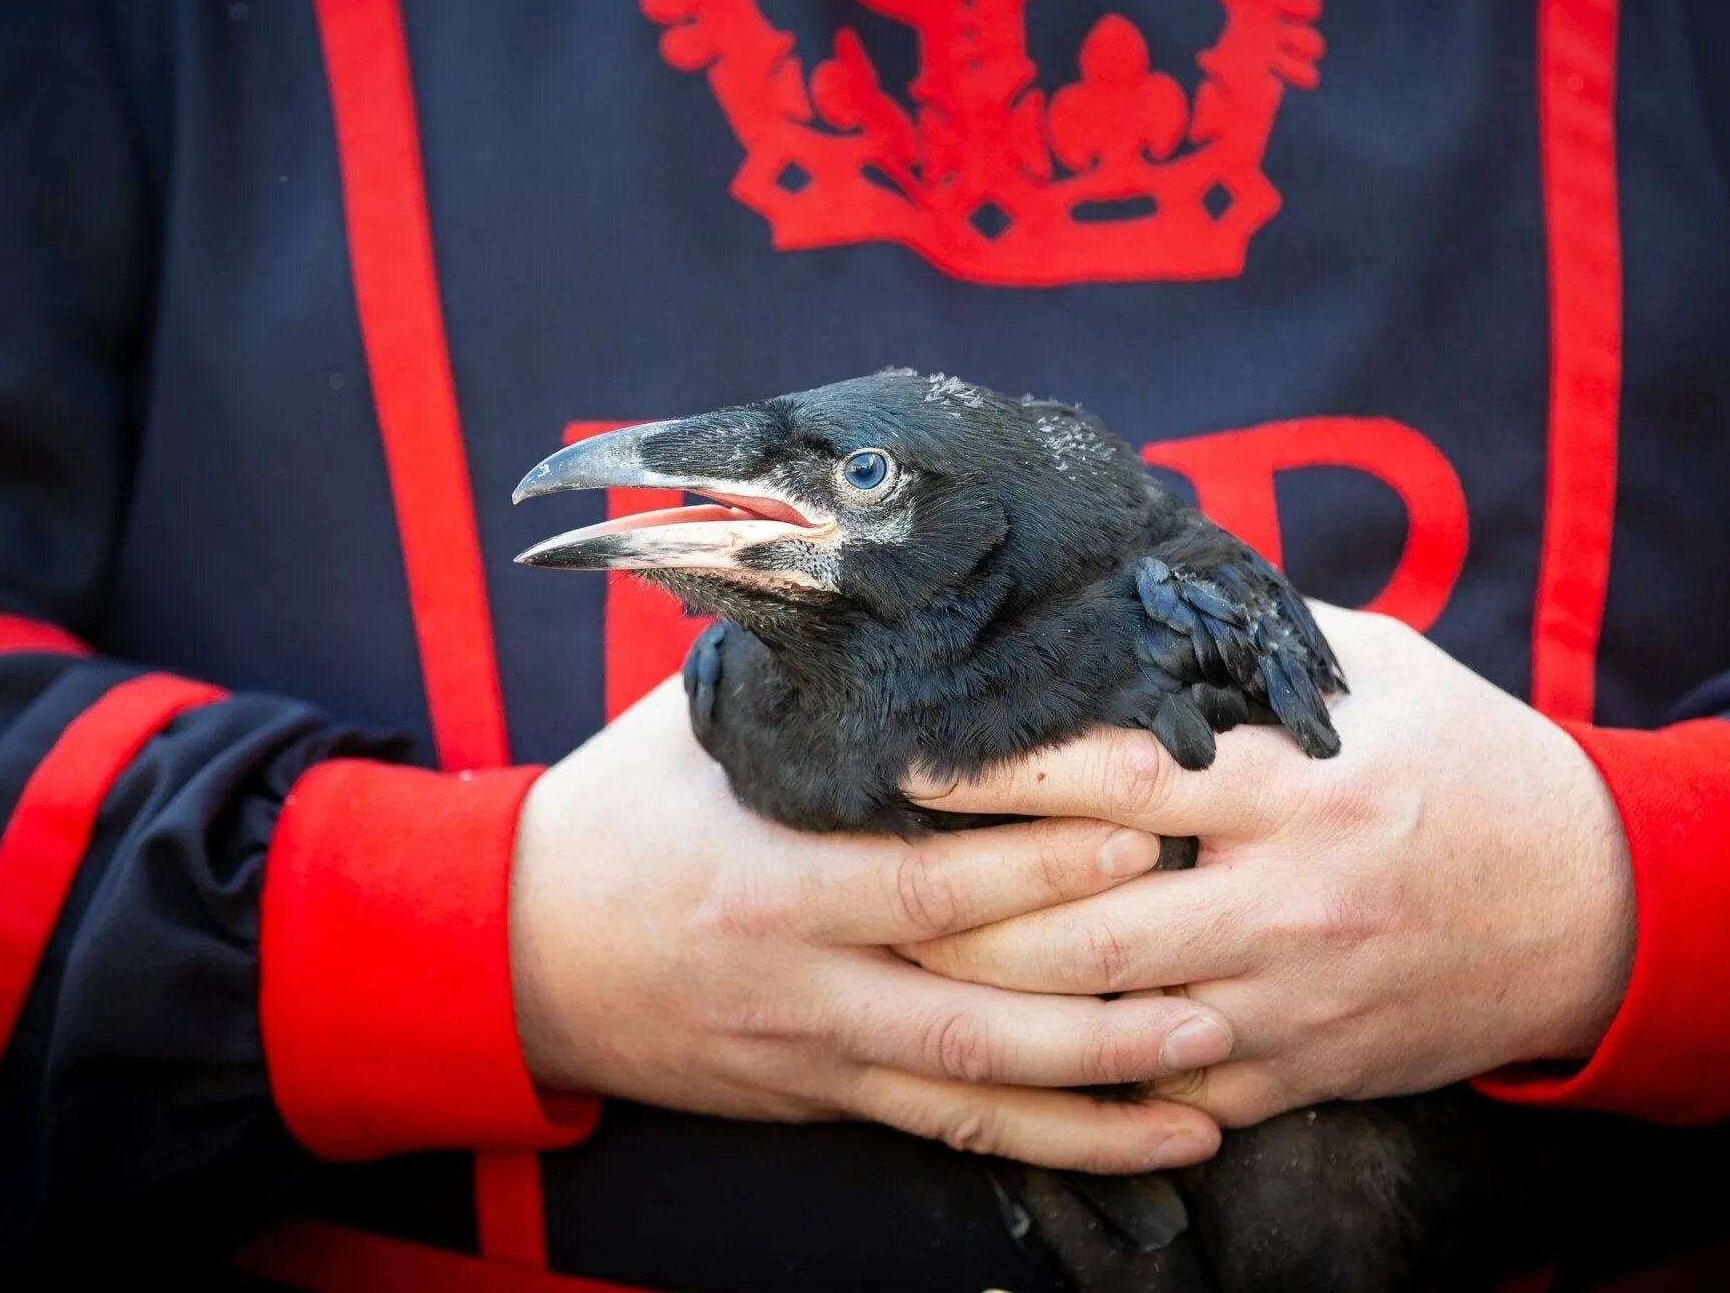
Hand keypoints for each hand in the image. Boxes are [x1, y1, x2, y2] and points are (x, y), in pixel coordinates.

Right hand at [508, 677, 1234, 1171]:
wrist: (510, 951)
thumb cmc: (623, 812)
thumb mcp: (702, 730)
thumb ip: (811, 683)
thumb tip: (908, 586)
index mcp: (774, 879)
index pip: (930, 878)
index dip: (1041, 858)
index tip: (1144, 818)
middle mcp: (802, 982)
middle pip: (972, 1004)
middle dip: (1101, 997)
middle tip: (1219, 969)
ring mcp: (815, 1054)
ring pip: (975, 1096)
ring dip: (1100, 1100)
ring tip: (1214, 1085)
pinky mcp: (822, 1099)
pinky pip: (949, 1132)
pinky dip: (1052, 1143)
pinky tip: (1141, 1141)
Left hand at [902, 604, 1635, 1128]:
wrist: (1593, 903)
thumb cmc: (1470, 763)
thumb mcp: (1378, 673)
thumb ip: (1256, 646)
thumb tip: (1137, 591)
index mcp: (1294, 785)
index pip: (1112, 779)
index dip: (995, 774)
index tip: (908, 764)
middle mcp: (1288, 897)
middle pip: (1086, 925)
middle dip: (968, 916)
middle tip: (881, 892)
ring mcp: (1295, 998)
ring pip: (1116, 1022)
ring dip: (1009, 1004)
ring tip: (919, 971)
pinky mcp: (1309, 1069)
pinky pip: (1179, 1091)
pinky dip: (1100, 1076)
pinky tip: (1030, 1049)